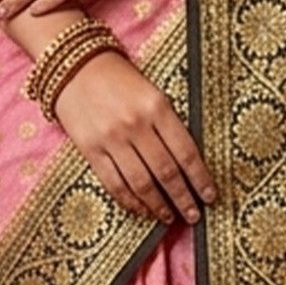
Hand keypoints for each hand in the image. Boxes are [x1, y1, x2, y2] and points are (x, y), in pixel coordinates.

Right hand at [51, 53, 215, 226]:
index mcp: (157, 107)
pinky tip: (141, 209)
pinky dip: (130, 201)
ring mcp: (111, 139)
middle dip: (183, 198)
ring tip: (169, 217)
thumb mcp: (153, 93)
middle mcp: (136, 125)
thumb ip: (168, 125)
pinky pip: (114, 183)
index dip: (200, 179)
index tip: (210, 197)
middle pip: (166, 172)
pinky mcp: (90, 149)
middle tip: (193, 215)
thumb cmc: (120, 80)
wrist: (75, 68)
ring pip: (141, 183)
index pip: (186, 152)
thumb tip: (187, 164)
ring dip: (158, 205)